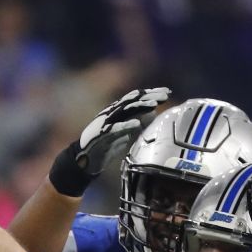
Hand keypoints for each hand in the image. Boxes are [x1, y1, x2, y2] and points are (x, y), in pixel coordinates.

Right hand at [49, 87, 169, 194]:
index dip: (151, 94)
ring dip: (140, 107)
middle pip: (133, 101)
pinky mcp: (101, 134)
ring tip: (154, 105)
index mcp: (118, 112)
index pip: (136, 99)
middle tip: (165, 95)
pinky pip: (115, 129)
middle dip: (149, 96)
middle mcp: (112, 113)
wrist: (84, 160)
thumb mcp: (124, 132)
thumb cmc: (105, 146)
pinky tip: (137, 124)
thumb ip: (137, 122)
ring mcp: (106, 122)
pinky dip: (126, 125)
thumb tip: (153, 114)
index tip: (167, 92)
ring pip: (125, 111)